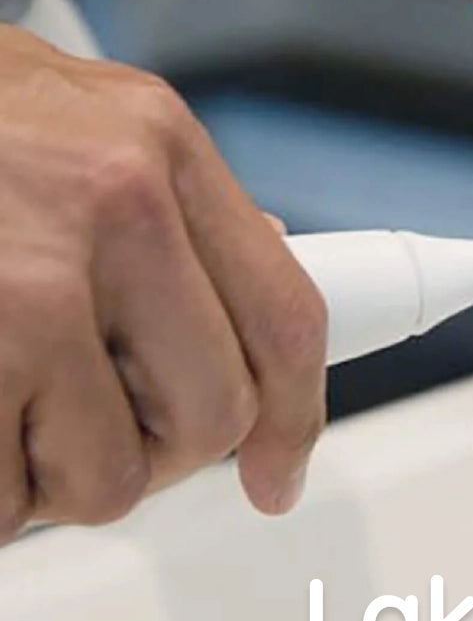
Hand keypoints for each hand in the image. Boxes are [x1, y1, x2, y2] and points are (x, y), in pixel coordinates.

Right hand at [0, 26, 326, 540]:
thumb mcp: (81, 117)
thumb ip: (171, 199)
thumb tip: (263, 259)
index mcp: (160, 148)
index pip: (283, 313)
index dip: (296, 417)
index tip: (277, 476)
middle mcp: (115, 207)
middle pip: (212, 414)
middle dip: (154, 450)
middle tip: (89, 429)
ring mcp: (25, 288)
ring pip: (107, 479)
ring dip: (51, 476)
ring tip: (2, 406)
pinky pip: (3, 502)